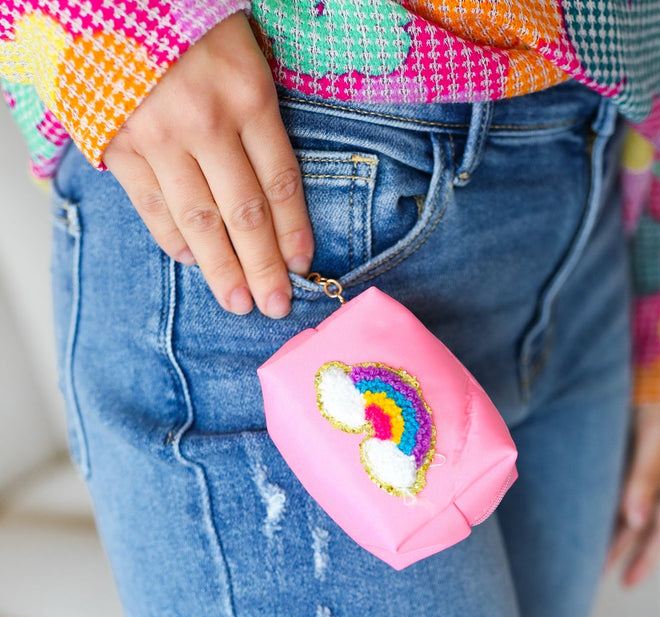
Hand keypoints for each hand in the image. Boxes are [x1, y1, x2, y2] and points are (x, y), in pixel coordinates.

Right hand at [102, 12, 312, 318]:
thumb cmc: (188, 18)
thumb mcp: (242, 51)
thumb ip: (257, 114)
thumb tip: (273, 189)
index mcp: (247, 95)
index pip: (280, 181)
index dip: (294, 230)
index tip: (302, 265)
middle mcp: (205, 122)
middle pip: (244, 214)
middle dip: (263, 267)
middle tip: (275, 305)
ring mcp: (158, 137)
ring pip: (198, 222)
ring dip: (221, 269)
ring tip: (239, 302)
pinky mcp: (118, 144)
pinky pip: (153, 207)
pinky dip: (174, 240)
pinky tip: (192, 262)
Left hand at [604, 404, 659, 587]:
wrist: (655, 350)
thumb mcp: (656, 433)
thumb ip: (644, 475)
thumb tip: (634, 519)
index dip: (648, 555)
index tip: (628, 581)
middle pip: (646, 521)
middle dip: (625, 550)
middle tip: (599, 576)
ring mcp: (649, 459)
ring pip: (631, 506)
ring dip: (613, 531)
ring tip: (590, 557)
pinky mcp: (629, 448)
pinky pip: (618, 485)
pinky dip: (606, 505)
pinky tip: (589, 519)